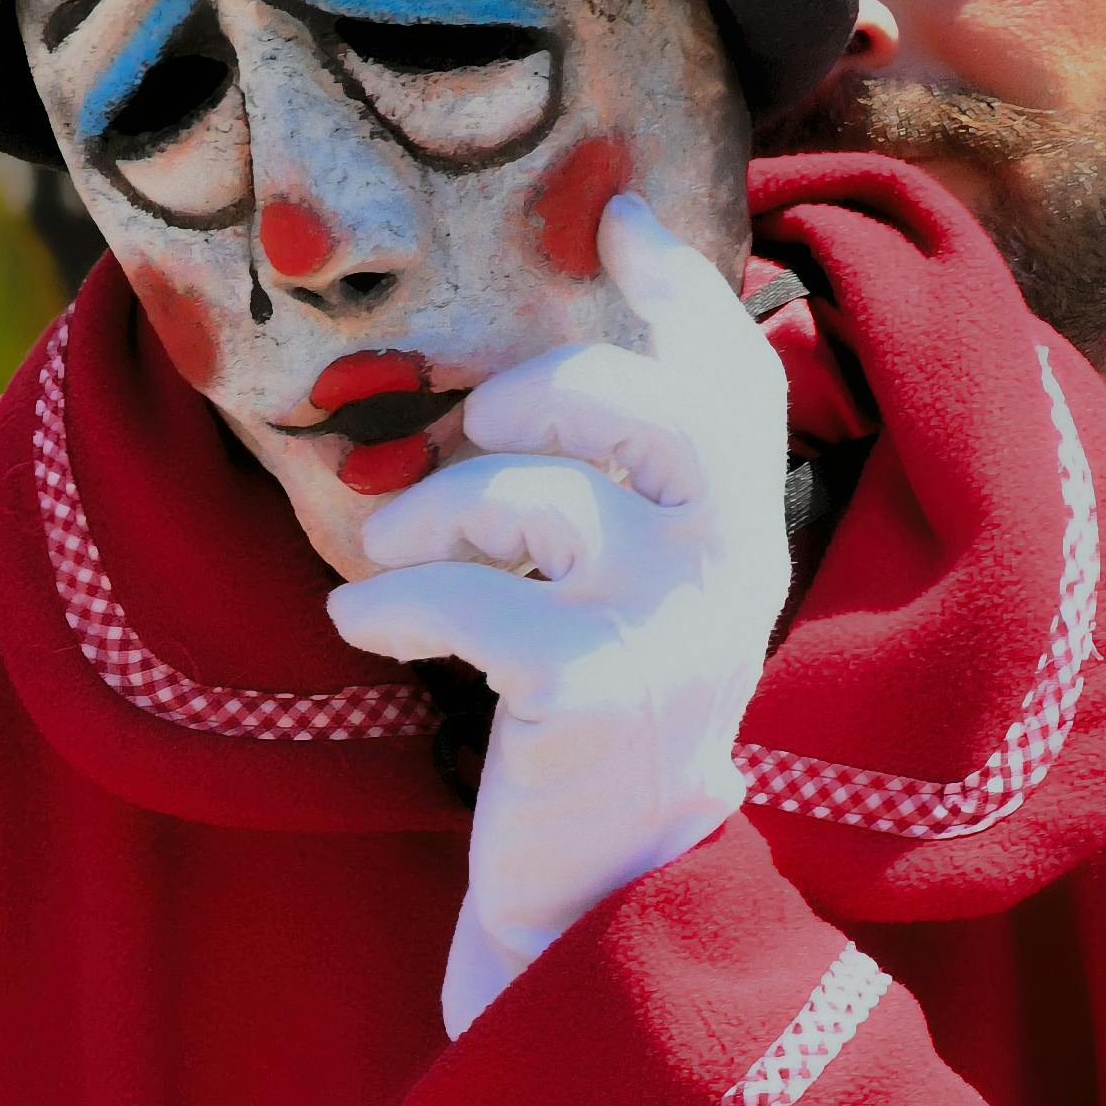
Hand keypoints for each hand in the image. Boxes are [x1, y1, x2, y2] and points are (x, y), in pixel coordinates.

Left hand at [327, 196, 793, 1032]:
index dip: (679, 287)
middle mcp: (730, 566)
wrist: (593, 894)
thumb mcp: (634, 592)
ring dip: (430, 513)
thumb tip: (561, 341)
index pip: (735, 376)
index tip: (622, 211)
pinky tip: (362, 622)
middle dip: (522, 398)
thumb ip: (629, 483)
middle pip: (629, 404)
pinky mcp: (594, 692)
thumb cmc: (591, 720)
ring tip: (386, 553)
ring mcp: (670, 627)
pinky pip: (467, 601)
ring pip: (532, 497)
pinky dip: (390, 603)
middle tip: (467, 434)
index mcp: (744, 530)